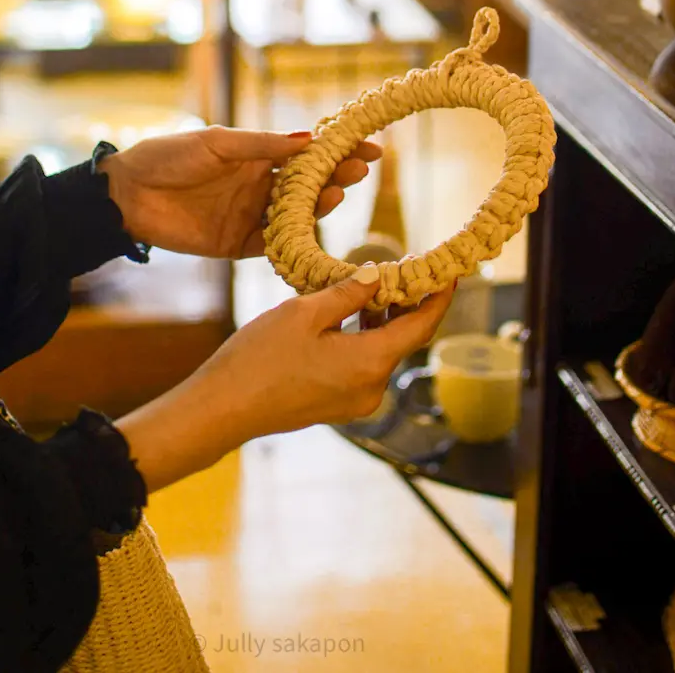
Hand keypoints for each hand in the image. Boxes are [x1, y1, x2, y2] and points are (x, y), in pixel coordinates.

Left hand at [100, 126, 380, 258]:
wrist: (126, 195)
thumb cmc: (168, 157)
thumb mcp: (216, 144)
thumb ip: (261, 146)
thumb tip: (309, 139)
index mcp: (257, 158)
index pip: (307, 154)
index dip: (338, 151)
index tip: (369, 147)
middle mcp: (260, 187)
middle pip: (309, 185)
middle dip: (336, 177)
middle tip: (359, 172)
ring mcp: (250, 216)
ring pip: (296, 215)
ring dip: (318, 206)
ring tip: (336, 195)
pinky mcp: (237, 244)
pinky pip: (272, 245)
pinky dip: (292, 241)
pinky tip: (311, 233)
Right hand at [116, 266, 455, 491]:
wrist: (224, 408)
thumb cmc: (259, 358)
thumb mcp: (304, 313)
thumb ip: (347, 293)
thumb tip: (377, 277)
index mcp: (369, 363)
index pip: (422, 326)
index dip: (439, 297)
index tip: (450, 272)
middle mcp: (371, 388)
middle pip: (404, 340)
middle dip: (407, 303)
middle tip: (403, 267)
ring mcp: (355, 401)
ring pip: (382, 352)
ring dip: (383, 320)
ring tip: (372, 285)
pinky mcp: (338, 405)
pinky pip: (364, 366)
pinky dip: (365, 338)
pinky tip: (349, 315)